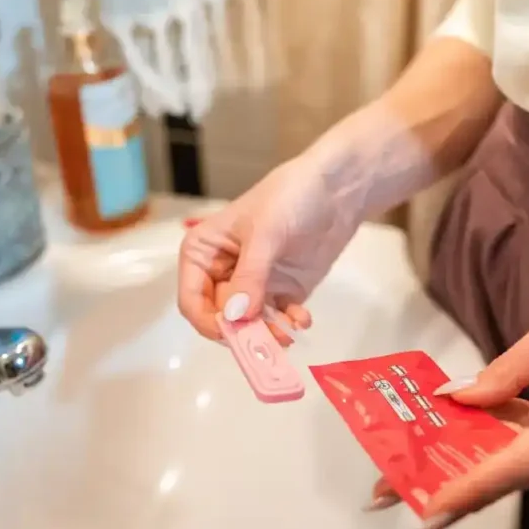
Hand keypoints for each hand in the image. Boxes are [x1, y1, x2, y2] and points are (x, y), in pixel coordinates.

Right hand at [177, 157, 358, 342]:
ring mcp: (253, 284)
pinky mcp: (281, 291)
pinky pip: (276, 319)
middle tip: (267, 339)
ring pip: (248, 325)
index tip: (233, 333)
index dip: (208, 322)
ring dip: (266, 334)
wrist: (336, 189)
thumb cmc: (289, 198)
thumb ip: (250, 277)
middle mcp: (222, 272)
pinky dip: (288, 324)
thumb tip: (236, 317)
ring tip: (289, 332)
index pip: (191, 300)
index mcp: (203, 253)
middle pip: (221, 318)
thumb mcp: (264, 234)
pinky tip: (303, 318)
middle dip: (242, 332)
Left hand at [381, 286, 528, 528]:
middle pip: (506, 474)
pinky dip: (489, 445)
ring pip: (514, 464)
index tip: (422, 511)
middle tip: (383, 491)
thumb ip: (510, 366)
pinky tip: (448, 438)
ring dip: (461, 465)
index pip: (515, 465)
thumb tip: (459, 399)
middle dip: (445, 484)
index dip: (465, 489)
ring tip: (400, 467)